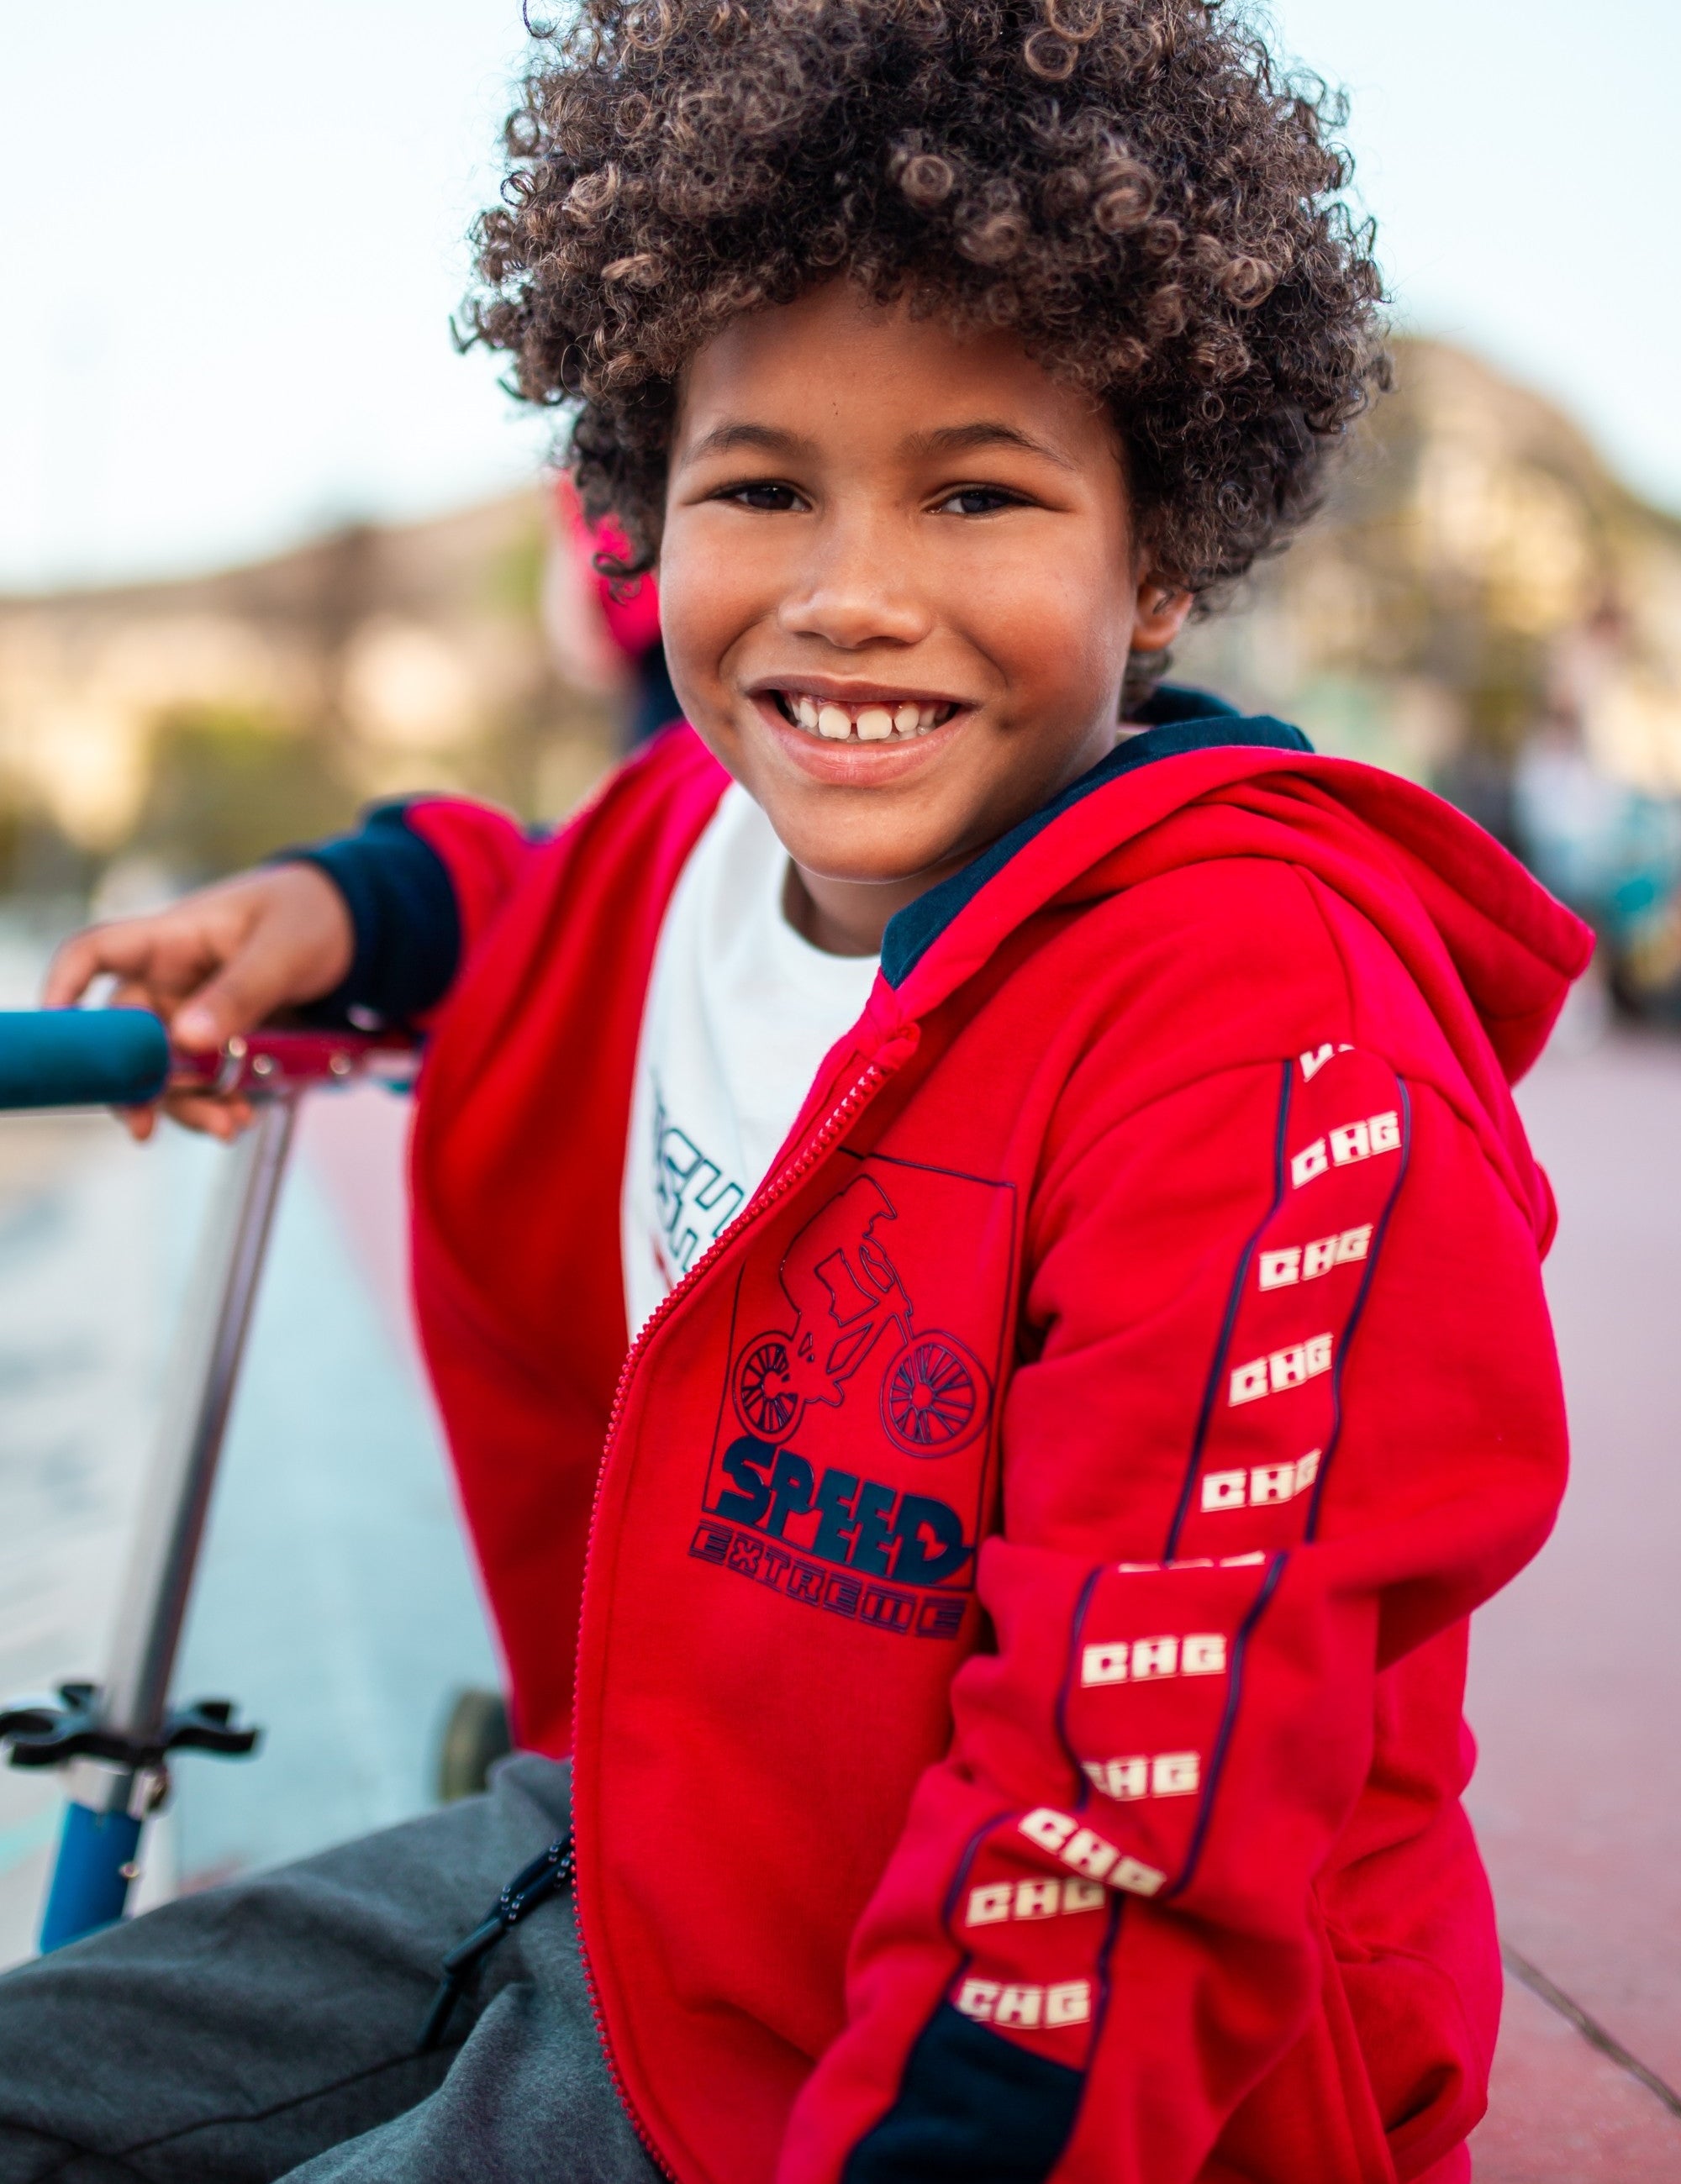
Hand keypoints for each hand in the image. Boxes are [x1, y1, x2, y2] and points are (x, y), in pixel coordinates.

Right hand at [43, 864, 354, 1139]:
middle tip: (149, 1126)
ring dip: (187, 1105)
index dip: (64, 990)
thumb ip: (239, 992)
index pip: (94, 954)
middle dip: (141, 1085)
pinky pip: (207, 1081)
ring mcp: (195, 1015)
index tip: (59, 1036)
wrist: (357, 929)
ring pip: (167, 1072)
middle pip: (128, 1038)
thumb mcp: (283, 949)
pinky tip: (245, 1115)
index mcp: (171, 939)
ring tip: (229, 1125)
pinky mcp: (225, 1043)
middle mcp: (171, 980)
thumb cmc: (311, 915)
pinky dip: (220, 1103)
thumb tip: (187, 1042)